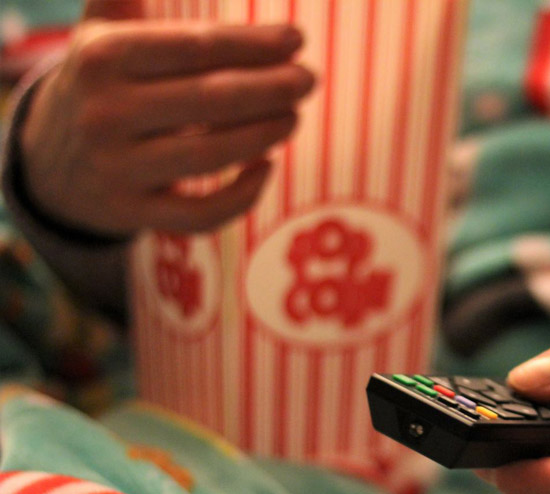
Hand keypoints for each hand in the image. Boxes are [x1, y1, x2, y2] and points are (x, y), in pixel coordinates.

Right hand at [19, 0, 315, 235]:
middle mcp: (104, 114)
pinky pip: (201, 214)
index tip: (297, 39)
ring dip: (266, 135)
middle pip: (211, 100)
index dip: (254, 44)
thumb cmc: (100, 85)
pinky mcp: (133, 213)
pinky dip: (242, 196)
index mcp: (102, 57)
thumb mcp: (101, 32)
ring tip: (294, 116)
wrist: (49, 162)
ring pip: (210, 156)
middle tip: (309, 80)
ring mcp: (118, 169)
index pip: (196, 47)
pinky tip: (266, 168)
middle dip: (272, 88)